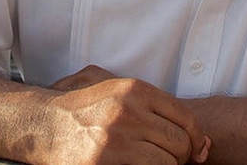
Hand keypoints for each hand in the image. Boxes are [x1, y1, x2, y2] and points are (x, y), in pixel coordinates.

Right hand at [38, 68, 210, 164]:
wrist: (43, 124)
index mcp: (135, 90)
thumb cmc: (85, 110)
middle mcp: (128, 111)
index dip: (196, 139)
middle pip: (179, 143)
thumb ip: (158, 109)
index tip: (196, 151)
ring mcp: (116, 138)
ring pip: (166, 163)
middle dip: (181, 157)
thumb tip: (203, 142)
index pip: (186, 118)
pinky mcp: (105, 162)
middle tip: (172, 161)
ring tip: (150, 163)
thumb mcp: (120, 93)